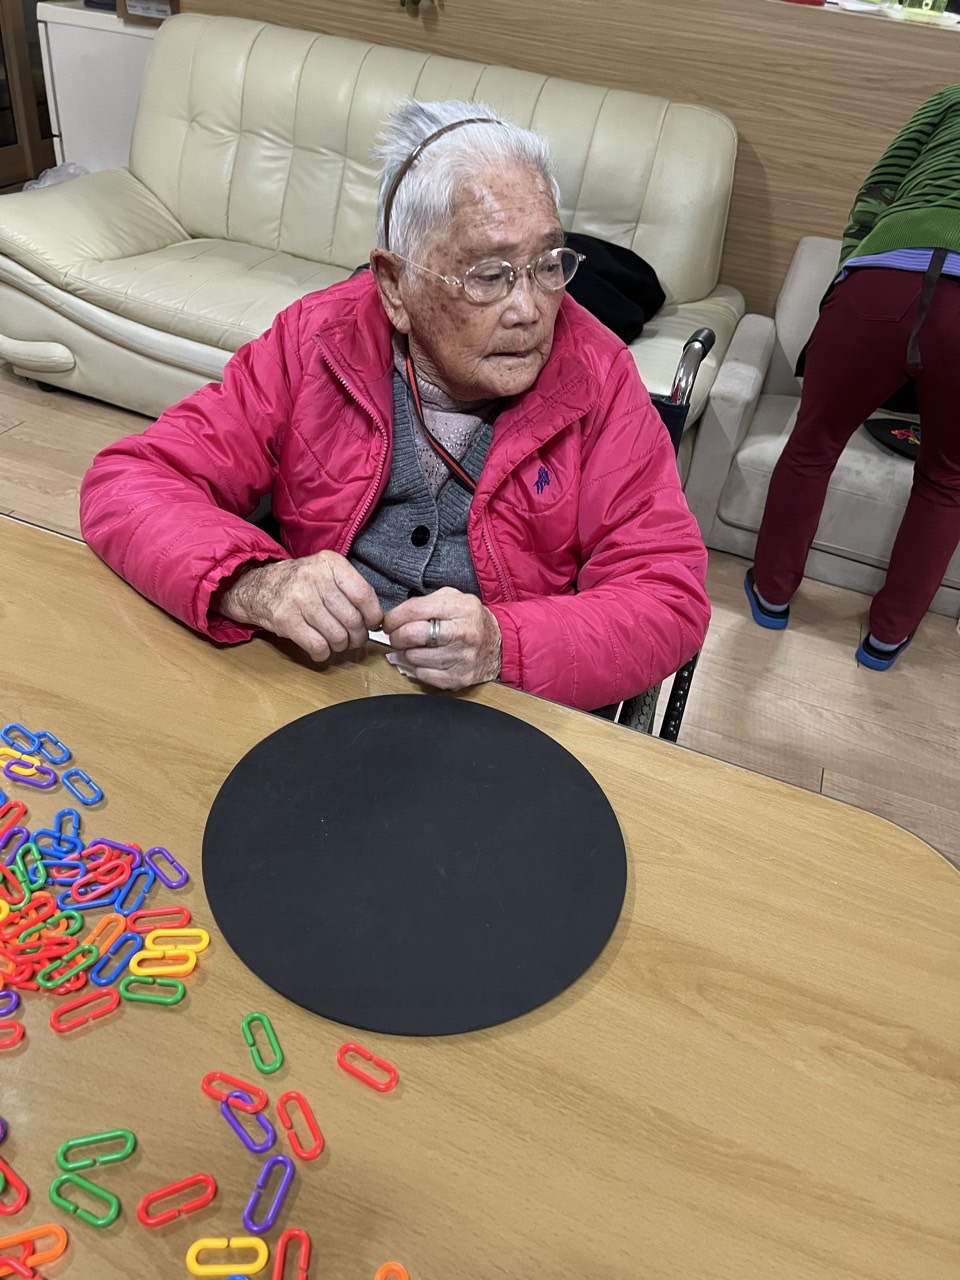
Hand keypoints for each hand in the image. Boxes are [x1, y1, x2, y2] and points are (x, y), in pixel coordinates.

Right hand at [217, 552, 382, 661]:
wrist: (258, 587)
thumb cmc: (299, 583)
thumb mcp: (325, 571)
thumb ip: (350, 587)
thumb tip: (375, 618)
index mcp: (330, 564)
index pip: (364, 594)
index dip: (372, 616)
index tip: (371, 624)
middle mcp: (315, 578)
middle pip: (352, 619)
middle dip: (357, 636)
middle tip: (354, 639)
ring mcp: (299, 599)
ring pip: (337, 636)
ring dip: (340, 646)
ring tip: (337, 643)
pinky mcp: (286, 620)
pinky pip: (317, 646)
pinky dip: (323, 654)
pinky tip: (321, 650)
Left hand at [381, 587, 501, 690]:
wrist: (498, 644)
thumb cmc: (470, 620)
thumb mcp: (454, 599)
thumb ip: (426, 602)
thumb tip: (396, 615)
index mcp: (461, 608)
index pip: (415, 610)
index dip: (394, 617)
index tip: (389, 622)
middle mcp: (464, 633)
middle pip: (413, 634)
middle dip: (397, 636)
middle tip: (396, 636)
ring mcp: (463, 658)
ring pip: (415, 657)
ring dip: (407, 653)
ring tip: (414, 647)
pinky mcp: (460, 677)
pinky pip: (424, 675)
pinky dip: (418, 667)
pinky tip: (425, 660)